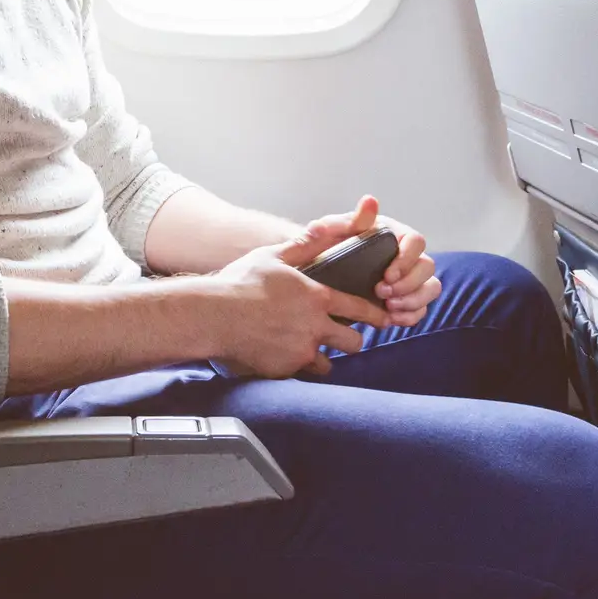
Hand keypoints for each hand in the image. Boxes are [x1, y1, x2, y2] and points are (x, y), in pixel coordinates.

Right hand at [205, 225, 392, 378]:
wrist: (213, 316)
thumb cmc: (240, 282)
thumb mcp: (274, 256)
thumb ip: (304, 245)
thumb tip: (326, 225)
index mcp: (316, 298)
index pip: (359, 310)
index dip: (375, 315)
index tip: (383, 319)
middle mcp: (314, 328)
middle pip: (353, 343)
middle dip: (351, 341)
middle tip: (341, 337)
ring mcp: (300, 351)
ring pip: (327, 363)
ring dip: (322, 357)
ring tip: (307, 349)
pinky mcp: (284, 370)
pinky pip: (299, 372)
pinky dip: (295, 365)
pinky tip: (281, 355)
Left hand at [300, 195, 441, 328]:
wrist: (316, 270)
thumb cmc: (325, 245)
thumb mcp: (333, 231)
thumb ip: (350, 219)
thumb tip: (369, 201)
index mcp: (393, 233)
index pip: (416, 241)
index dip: (407, 260)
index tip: (387, 275)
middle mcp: (405, 254)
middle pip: (427, 266)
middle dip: (409, 284)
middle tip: (383, 294)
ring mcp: (408, 278)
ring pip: (431, 288)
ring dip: (414, 300)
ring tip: (389, 307)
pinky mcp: (403, 298)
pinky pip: (421, 308)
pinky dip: (411, 315)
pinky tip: (392, 319)